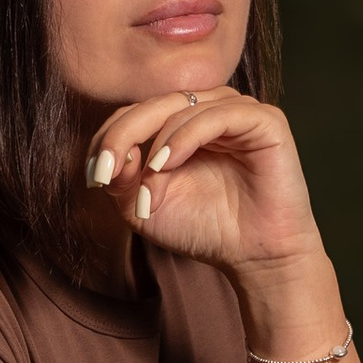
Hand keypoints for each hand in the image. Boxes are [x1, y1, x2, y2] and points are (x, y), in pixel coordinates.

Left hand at [81, 89, 323, 297]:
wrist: (254, 257)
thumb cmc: (204, 229)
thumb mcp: (143, 209)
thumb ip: (119, 180)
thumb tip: (111, 154)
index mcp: (181, 123)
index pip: (134, 113)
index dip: (109, 139)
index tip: (96, 177)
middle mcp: (209, 109)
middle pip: (152, 105)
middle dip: (122, 137)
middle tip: (106, 174)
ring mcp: (237, 111)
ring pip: (180, 108)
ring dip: (156, 150)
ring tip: (150, 191)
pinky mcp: (265, 121)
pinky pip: (217, 114)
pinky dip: (186, 136)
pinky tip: (167, 164)